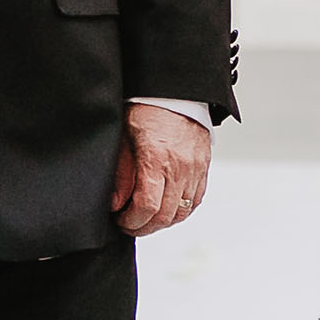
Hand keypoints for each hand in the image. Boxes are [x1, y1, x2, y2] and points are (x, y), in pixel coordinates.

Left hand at [110, 103, 211, 235]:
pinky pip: (195, 200)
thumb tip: (116, 203)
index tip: (121, 221)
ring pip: (182, 212)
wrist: (174, 92)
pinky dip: (179, 211)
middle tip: (129, 225)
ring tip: (144, 220)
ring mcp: (195, 170)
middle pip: (166, 215)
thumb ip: (121, 173)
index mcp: (157, 160)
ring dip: (162, 222)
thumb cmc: (144, 110)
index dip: (132, 221)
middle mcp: (180, 168)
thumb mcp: (123, 138)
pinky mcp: (203, 169)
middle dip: (144, 227)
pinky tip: (165, 210)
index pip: (147, 206)